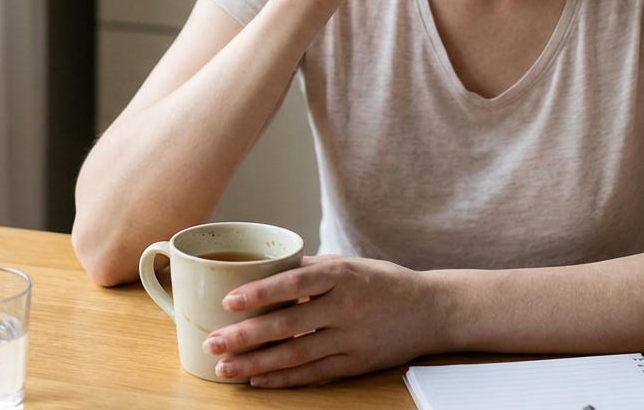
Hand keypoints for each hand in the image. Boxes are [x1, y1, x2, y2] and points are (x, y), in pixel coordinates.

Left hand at [201, 255, 448, 387]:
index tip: (228, 301)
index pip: (292, 283)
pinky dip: (283, 379)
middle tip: (213, 342)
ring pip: (296, 354)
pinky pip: (313, 373)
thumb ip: (307, 268)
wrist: (430, 310)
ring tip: (226, 368)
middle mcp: (345, 306)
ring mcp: (351, 337)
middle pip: (287, 324)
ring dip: (256, 364)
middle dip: (245, 336)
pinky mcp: (356, 363)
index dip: (258, 293)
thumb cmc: (382, 282)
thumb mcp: (347, 264)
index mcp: (340, 274)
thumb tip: (260, 268)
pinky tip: (258, 380)